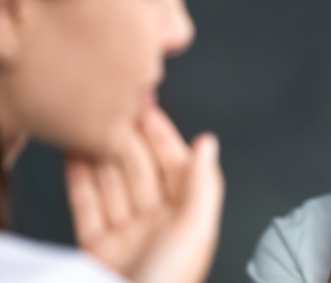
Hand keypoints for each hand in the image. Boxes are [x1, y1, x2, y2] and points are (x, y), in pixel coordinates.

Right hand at [65, 105, 223, 282]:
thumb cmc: (170, 281)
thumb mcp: (195, 229)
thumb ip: (202, 183)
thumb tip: (209, 143)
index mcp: (188, 219)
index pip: (176, 167)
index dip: (163, 137)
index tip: (148, 109)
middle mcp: (159, 225)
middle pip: (142, 172)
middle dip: (129, 141)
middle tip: (114, 112)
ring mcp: (127, 236)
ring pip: (113, 185)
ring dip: (102, 155)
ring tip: (91, 127)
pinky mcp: (98, 248)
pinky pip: (88, 206)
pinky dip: (80, 180)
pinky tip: (75, 157)